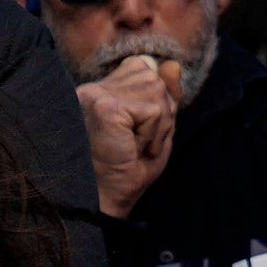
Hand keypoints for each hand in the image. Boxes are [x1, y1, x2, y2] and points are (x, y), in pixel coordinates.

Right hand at [79, 57, 183, 217]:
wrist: (104, 202)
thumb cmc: (126, 170)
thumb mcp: (155, 129)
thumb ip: (166, 96)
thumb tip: (173, 65)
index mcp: (100, 90)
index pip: (145, 68)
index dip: (155, 101)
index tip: (135, 133)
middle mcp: (93, 88)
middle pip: (154, 79)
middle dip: (160, 116)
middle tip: (137, 144)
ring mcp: (96, 95)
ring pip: (157, 92)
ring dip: (157, 127)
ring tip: (134, 147)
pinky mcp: (104, 107)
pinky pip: (153, 111)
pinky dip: (153, 135)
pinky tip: (132, 149)